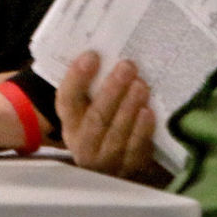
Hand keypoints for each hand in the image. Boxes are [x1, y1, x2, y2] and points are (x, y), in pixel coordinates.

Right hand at [58, 51, 156, 177]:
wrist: (110, 159)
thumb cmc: (101, 118)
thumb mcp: (89, 105)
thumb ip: (94, 85)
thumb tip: (110, 48)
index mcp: (70, 121)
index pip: (68, 99)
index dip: (77, 78)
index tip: (92, 55)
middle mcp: (82, 142)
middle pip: (95, 117)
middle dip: (112, 90)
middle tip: (127, 66)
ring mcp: (105, 159)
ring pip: (115, 134)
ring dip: (129, 108)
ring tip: (141, 85)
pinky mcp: (127, 168)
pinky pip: (135, 150)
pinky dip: (142, 131)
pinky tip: (149, 112)